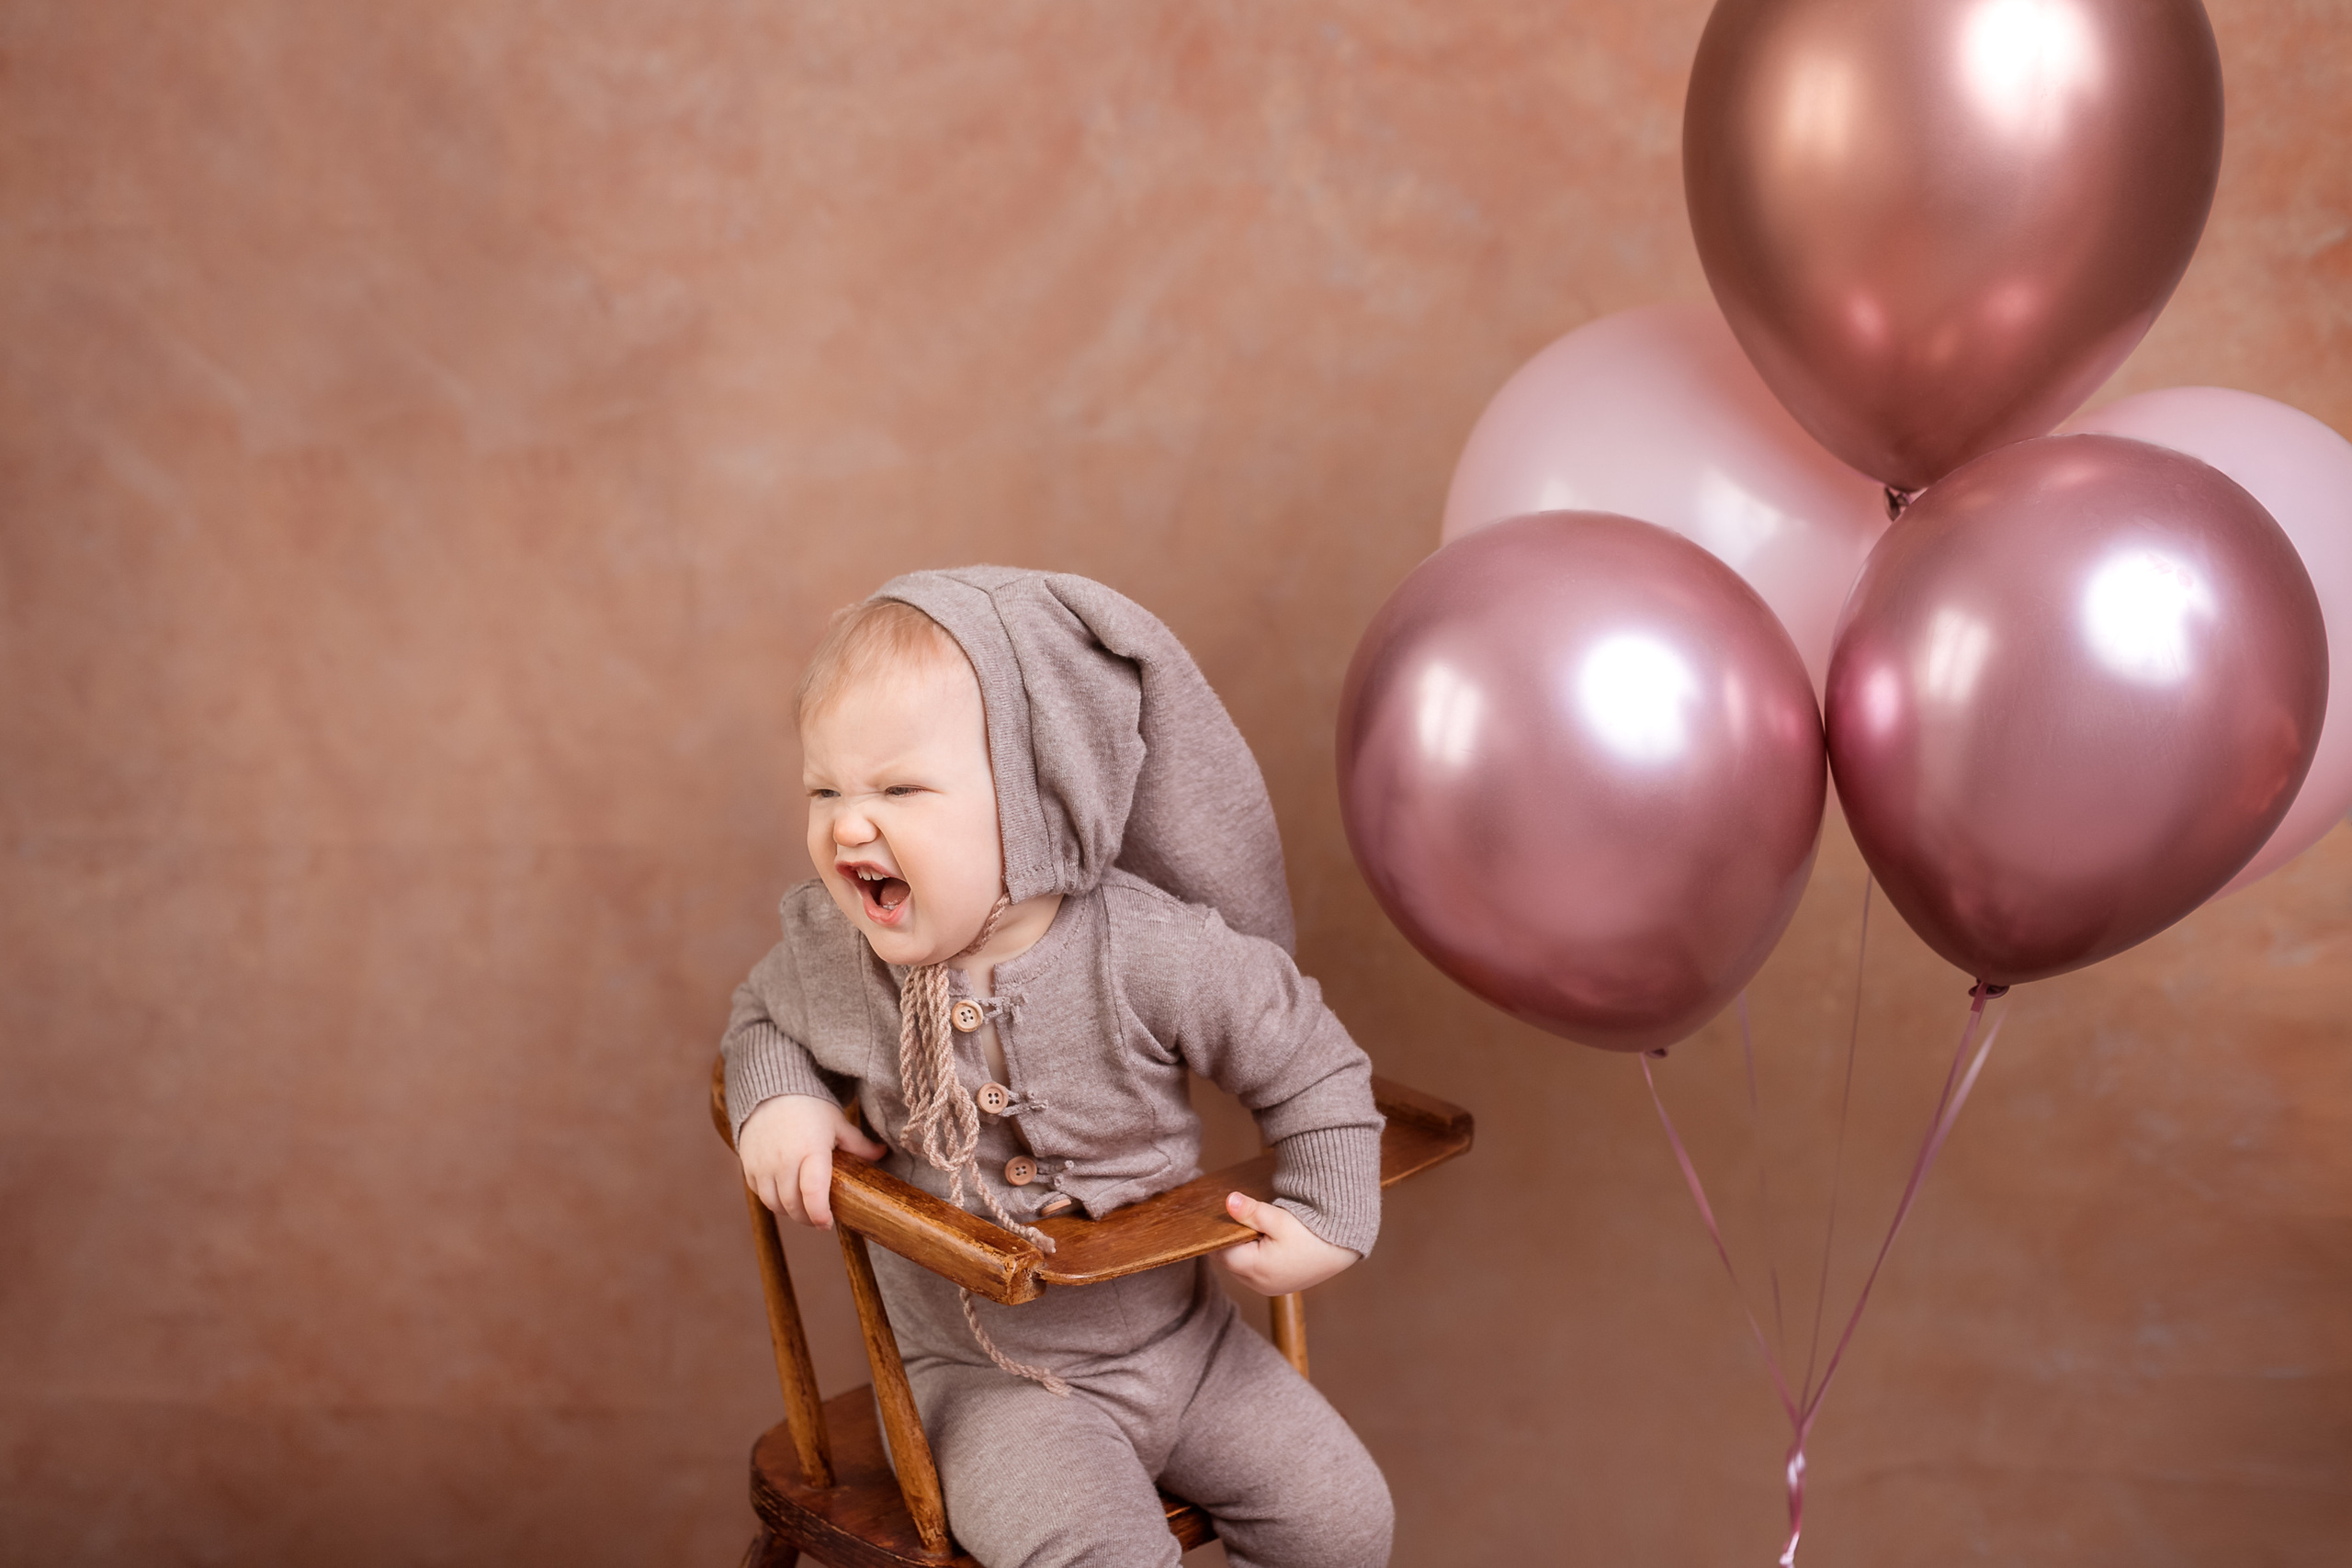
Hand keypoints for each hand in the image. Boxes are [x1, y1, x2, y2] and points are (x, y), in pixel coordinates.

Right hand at [739, 1095, 885, 1228]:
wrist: (771, 1092)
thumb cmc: (810, 1108)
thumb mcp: (837, 1123)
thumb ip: (858, 1144)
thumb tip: (883, 1154)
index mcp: (811, 1150)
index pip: (813, 1192)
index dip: (820, 1215)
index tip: (828, 1223)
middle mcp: (784, 1160)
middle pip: (793, 1205)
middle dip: (808, 1218)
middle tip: (821, 1219)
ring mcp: (763, 1164)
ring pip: (775, 1204)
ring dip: (791, 1212)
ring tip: (804, 1209)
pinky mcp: (748, 1166)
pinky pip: (760, 1195)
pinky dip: (774, 1201)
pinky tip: (786, 1195)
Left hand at [1214, 1191, 1359, 1295]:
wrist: (1342, 1246)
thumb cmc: (1312, 1232)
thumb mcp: (1278, 1218)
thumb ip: (1250, 1212)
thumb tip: (1228, 1202)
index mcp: (1255, 1269)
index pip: (1221, 1252)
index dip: (1219, 1234)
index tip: (1220, 1218)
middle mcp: (1259, 1284)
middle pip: (1230, 1262)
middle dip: (1231, 1243)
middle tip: (1237, 1220)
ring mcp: (1270, 1288)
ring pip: (1242, 1268)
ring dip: (1243, 1251)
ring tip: (1254, 1230)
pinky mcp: (1281, 1286)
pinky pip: (1256, 1273)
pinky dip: (1255, 1258)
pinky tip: (1265, 1242)